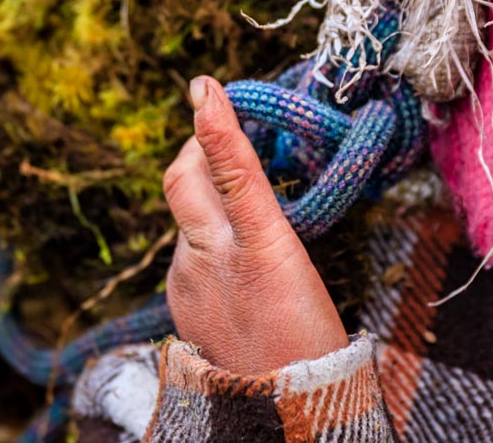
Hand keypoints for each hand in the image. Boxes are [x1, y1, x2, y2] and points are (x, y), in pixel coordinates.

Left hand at [163, 76, 347, 374]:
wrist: (279, 407)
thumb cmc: (310, 339)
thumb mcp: (299, 263)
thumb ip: (263, 209)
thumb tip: (242, 159)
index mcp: (256, 248)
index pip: (228, 168)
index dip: (217, 124)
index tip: (206, 85)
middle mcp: (210, 260)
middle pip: (186, 181)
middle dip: (199, 147)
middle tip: (221, 126)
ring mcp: (189, 281)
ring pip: (187, 216)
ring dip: (205, 193)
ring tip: (240, 191)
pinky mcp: (182, 301)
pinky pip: (188, 250)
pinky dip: (204, 233)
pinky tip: (233, 247)